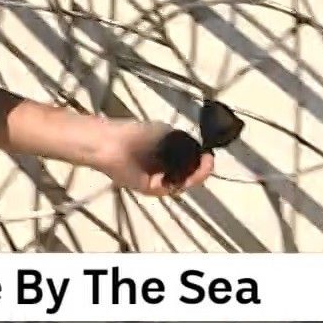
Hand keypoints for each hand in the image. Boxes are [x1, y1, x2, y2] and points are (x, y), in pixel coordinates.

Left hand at [87, 119, 215, 197]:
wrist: (113, 144)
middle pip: (187, 173)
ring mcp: (156, 179)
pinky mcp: (151, 189)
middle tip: (209, 162)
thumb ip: (181, 142)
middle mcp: (161, 167)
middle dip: (200, 169)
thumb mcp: (164, 132)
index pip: (187, 160)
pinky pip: (171, 187)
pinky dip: (184, 182)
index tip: (209, 154)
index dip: (200, 158)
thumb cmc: (136, 133)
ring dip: (196, 176)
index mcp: (164, 152)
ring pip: (182, 182)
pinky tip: (193, 174)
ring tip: (205, 167)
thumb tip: (198, 148)